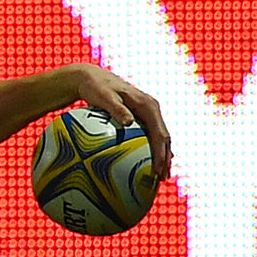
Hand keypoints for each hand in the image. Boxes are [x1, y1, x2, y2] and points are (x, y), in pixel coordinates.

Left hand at [69, 64, 171, 180]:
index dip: (161, 153)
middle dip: (165, 158)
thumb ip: (117, 109)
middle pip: (164, 138)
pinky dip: (151, 150)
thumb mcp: (104, 96)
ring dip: (161, 156)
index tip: (158, 170)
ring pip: (159, 138)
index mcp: (148, 105)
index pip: (159, 133)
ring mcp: (147, 114)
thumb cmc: (96, 88)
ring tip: (159, 177)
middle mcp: (151, 109)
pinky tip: (145, 165)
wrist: (92, 78)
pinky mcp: (141, 117)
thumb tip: (128, 122)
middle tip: (161, 178)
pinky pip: (149, 136)